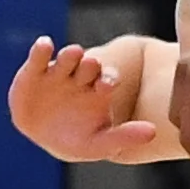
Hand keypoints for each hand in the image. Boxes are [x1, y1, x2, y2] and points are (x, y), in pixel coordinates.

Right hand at [7, 37, 156, 161]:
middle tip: (92, 64)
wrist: (45, 137)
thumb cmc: (79, 139)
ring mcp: (59, 72)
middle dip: (90, 65)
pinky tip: (45, 44)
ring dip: (71, 55)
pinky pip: (39, 57)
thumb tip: (154, 132)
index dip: (109, 79)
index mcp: (100, 89)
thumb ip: (125, 137)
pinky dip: (41, 50)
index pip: (109, 79)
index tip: (108, 85)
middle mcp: (82, 76)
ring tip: (74, 53)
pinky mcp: (35, 71)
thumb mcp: (100, 144)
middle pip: (89, 66)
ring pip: (67, 59)